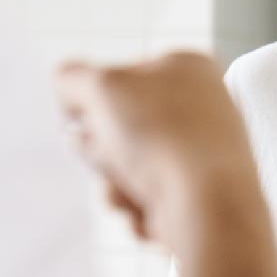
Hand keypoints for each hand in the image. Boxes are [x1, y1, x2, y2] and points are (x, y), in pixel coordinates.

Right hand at [55, 51, 263, 252]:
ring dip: (115, 184)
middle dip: (102, 150)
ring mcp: (202, 151)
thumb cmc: (164, 136)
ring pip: (128, 167)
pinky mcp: (199, 193)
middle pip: (120, 126)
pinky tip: (154, 210)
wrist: (210, 207)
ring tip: (135, 188)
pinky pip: (146, 199)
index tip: (86, 119)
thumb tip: (66, 85)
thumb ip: (72, 76)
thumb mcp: (104, 86)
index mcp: (188, 66)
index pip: (119, 77)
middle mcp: (202, 106)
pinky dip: (139, 208)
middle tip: (110, 155)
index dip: (93, 101)